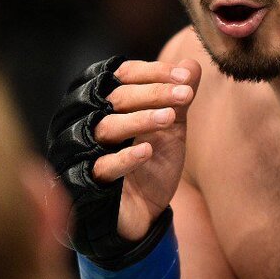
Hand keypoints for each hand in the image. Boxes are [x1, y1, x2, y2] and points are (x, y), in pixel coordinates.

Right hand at [46, 56, 200, 262]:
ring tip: (170, 117)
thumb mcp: (172, 130)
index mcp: (108, 103)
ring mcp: (86, 151)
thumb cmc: (152, 167)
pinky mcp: (88, 181)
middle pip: (115, 96)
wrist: (144, 214)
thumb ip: (179, 98)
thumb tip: (193, 63)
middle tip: (186, 93)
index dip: (153, 72)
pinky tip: (148, 152)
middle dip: (153, 92)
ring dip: (140, 119)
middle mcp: (90, 121)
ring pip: (106, 127)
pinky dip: (126, 157)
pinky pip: (102, 165)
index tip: (185, 77)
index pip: (122, 75)